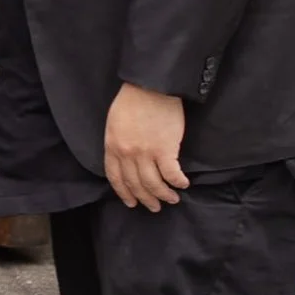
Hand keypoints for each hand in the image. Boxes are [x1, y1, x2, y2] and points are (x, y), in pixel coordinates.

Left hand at [103, 82, 188, 211]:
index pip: (116, 177)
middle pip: (135, 184)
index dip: (124, 193)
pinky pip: (171, 174)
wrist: (150, 87)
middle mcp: (127, 154)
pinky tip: (183, 184)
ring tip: (171, 199)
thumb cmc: (132, 101)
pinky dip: (177, 182)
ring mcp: (146, 153)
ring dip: (163, 195)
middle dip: (145, 199)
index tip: (132, 203)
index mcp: (112, 146)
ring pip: (153, 184)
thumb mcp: (114, 123)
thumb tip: (125, 161)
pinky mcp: (165, 150)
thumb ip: (117, 143)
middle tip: (154, 207)